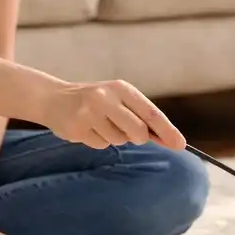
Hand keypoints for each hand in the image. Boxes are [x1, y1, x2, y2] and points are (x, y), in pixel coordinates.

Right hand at [40, 80, 185, 150]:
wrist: (54, 98)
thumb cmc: (97, 102)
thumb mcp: (120, 101)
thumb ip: (142, 117)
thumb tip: (172, 140)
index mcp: (122, 88)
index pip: (151, 112)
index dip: (167, 130)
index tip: (180, 145)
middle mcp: (106, 97)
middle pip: (138, 131)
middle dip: (138, 138)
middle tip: (128, 132)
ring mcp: (89, 112)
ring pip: (118, 140)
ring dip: (114, 138)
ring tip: (100, 124)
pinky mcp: (77, 127)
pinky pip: (100, 145)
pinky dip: (98, 141)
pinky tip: (88, 129)